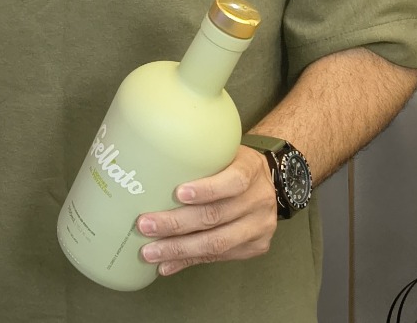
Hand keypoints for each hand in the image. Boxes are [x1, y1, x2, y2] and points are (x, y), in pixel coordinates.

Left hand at [133, 144, 277, 275]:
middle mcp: (259, 200)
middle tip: (146, 225)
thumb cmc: (232, 165)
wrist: (270, 186)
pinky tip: (167, 264)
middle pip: (217, 215)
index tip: (178, 194)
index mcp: (251, 170)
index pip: (234, 181)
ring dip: (179, 249)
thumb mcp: (222, 153)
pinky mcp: (255, 247)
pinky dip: (188, 261)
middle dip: (177, 224)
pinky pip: (218, 257)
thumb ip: (196, 158)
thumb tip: (149, 164)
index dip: (207, 189)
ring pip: (217, 242)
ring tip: (151, 252)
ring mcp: (259, 227)